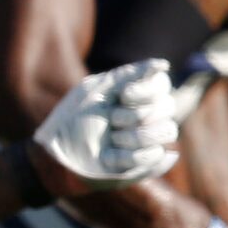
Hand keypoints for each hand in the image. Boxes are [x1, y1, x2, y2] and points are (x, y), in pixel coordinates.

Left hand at [30, 60, 179, 192]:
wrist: (58, 155)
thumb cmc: (74, 118)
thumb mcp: (97, 89)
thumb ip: (130, 74)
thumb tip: (164, 65)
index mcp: (136, 92)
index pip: (162, 84)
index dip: (146, 90)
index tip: (123, 95)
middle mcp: (147, 113)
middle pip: (168, 106)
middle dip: (135, 114)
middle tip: (111, 120)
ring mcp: (148, 138)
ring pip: (168, 130)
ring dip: (135, 135)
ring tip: (112, 139)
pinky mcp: (145, 162)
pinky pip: (155, 155)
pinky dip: (128, 156)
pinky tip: (108, 157)